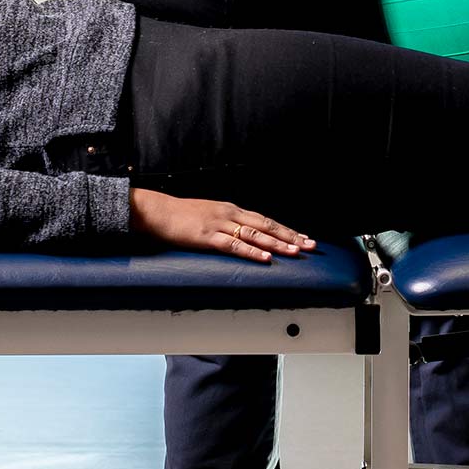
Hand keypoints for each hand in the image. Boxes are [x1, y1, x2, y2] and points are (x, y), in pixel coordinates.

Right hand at [128, 187, 316, 262]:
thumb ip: (226, 223)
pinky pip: (234, 245)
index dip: (285, 230)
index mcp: (231, 209)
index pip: (265, 220)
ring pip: (255, 235)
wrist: (157, 211)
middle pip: (266, 226)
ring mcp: (220, 224)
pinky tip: (266, 258)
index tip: (303, 237)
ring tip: (295, 252)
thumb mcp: (209, 214)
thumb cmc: (181, 215)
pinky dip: (252, 252)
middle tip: (310, 245)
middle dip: (290, 236)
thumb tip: (242, 234)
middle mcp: (230, 214)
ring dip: (277, 244)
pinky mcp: (208, 236)